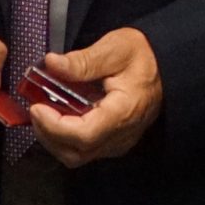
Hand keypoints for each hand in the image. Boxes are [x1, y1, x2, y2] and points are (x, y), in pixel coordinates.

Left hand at [28, 28, 162, 168]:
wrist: (168, 68)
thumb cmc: (144, 56)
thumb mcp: (115, 48)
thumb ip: (83, 60)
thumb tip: (51, 64)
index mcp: (123, 113)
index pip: (83, 134)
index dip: (54, 126)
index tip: (37, 106)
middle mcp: (121, 135)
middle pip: (75, 153)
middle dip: (48, 135)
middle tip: (35, 109)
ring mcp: (118, 143)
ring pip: (77, 157)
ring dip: (54, 140)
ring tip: (43, 113)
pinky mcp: (114, 142)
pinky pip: (84, 151)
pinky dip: (64, 139)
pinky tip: (59, 117)